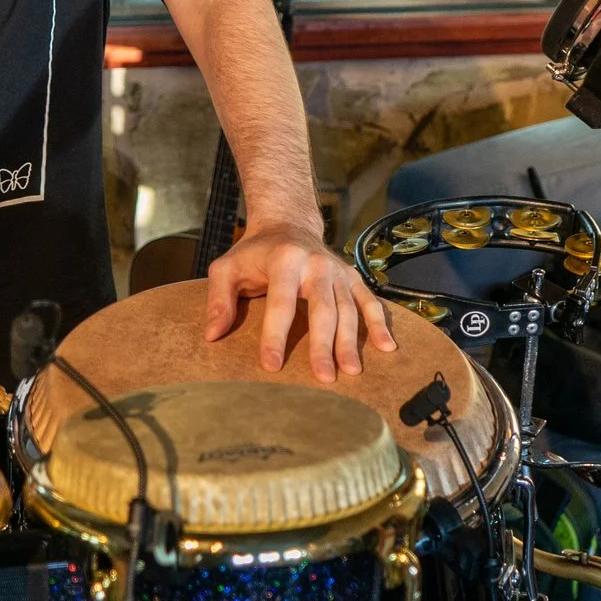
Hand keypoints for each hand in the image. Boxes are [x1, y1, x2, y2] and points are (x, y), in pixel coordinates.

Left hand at [203, 221, 394, 382]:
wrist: (288, 223)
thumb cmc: (254, 253)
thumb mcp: (227, 267)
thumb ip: (218, 299)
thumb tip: (212, 335)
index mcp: (284, 259)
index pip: (280, 302)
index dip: (275, 335)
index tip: (271, 366)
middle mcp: (316, 263)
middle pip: (322, 310)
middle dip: (323, 345)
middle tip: (324, 378)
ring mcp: (338, 271)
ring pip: (348, 309)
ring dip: (351, 342)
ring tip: (351, 372)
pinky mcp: (352, 277)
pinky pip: (369, 301)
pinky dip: (380, 324)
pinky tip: (387, 348)